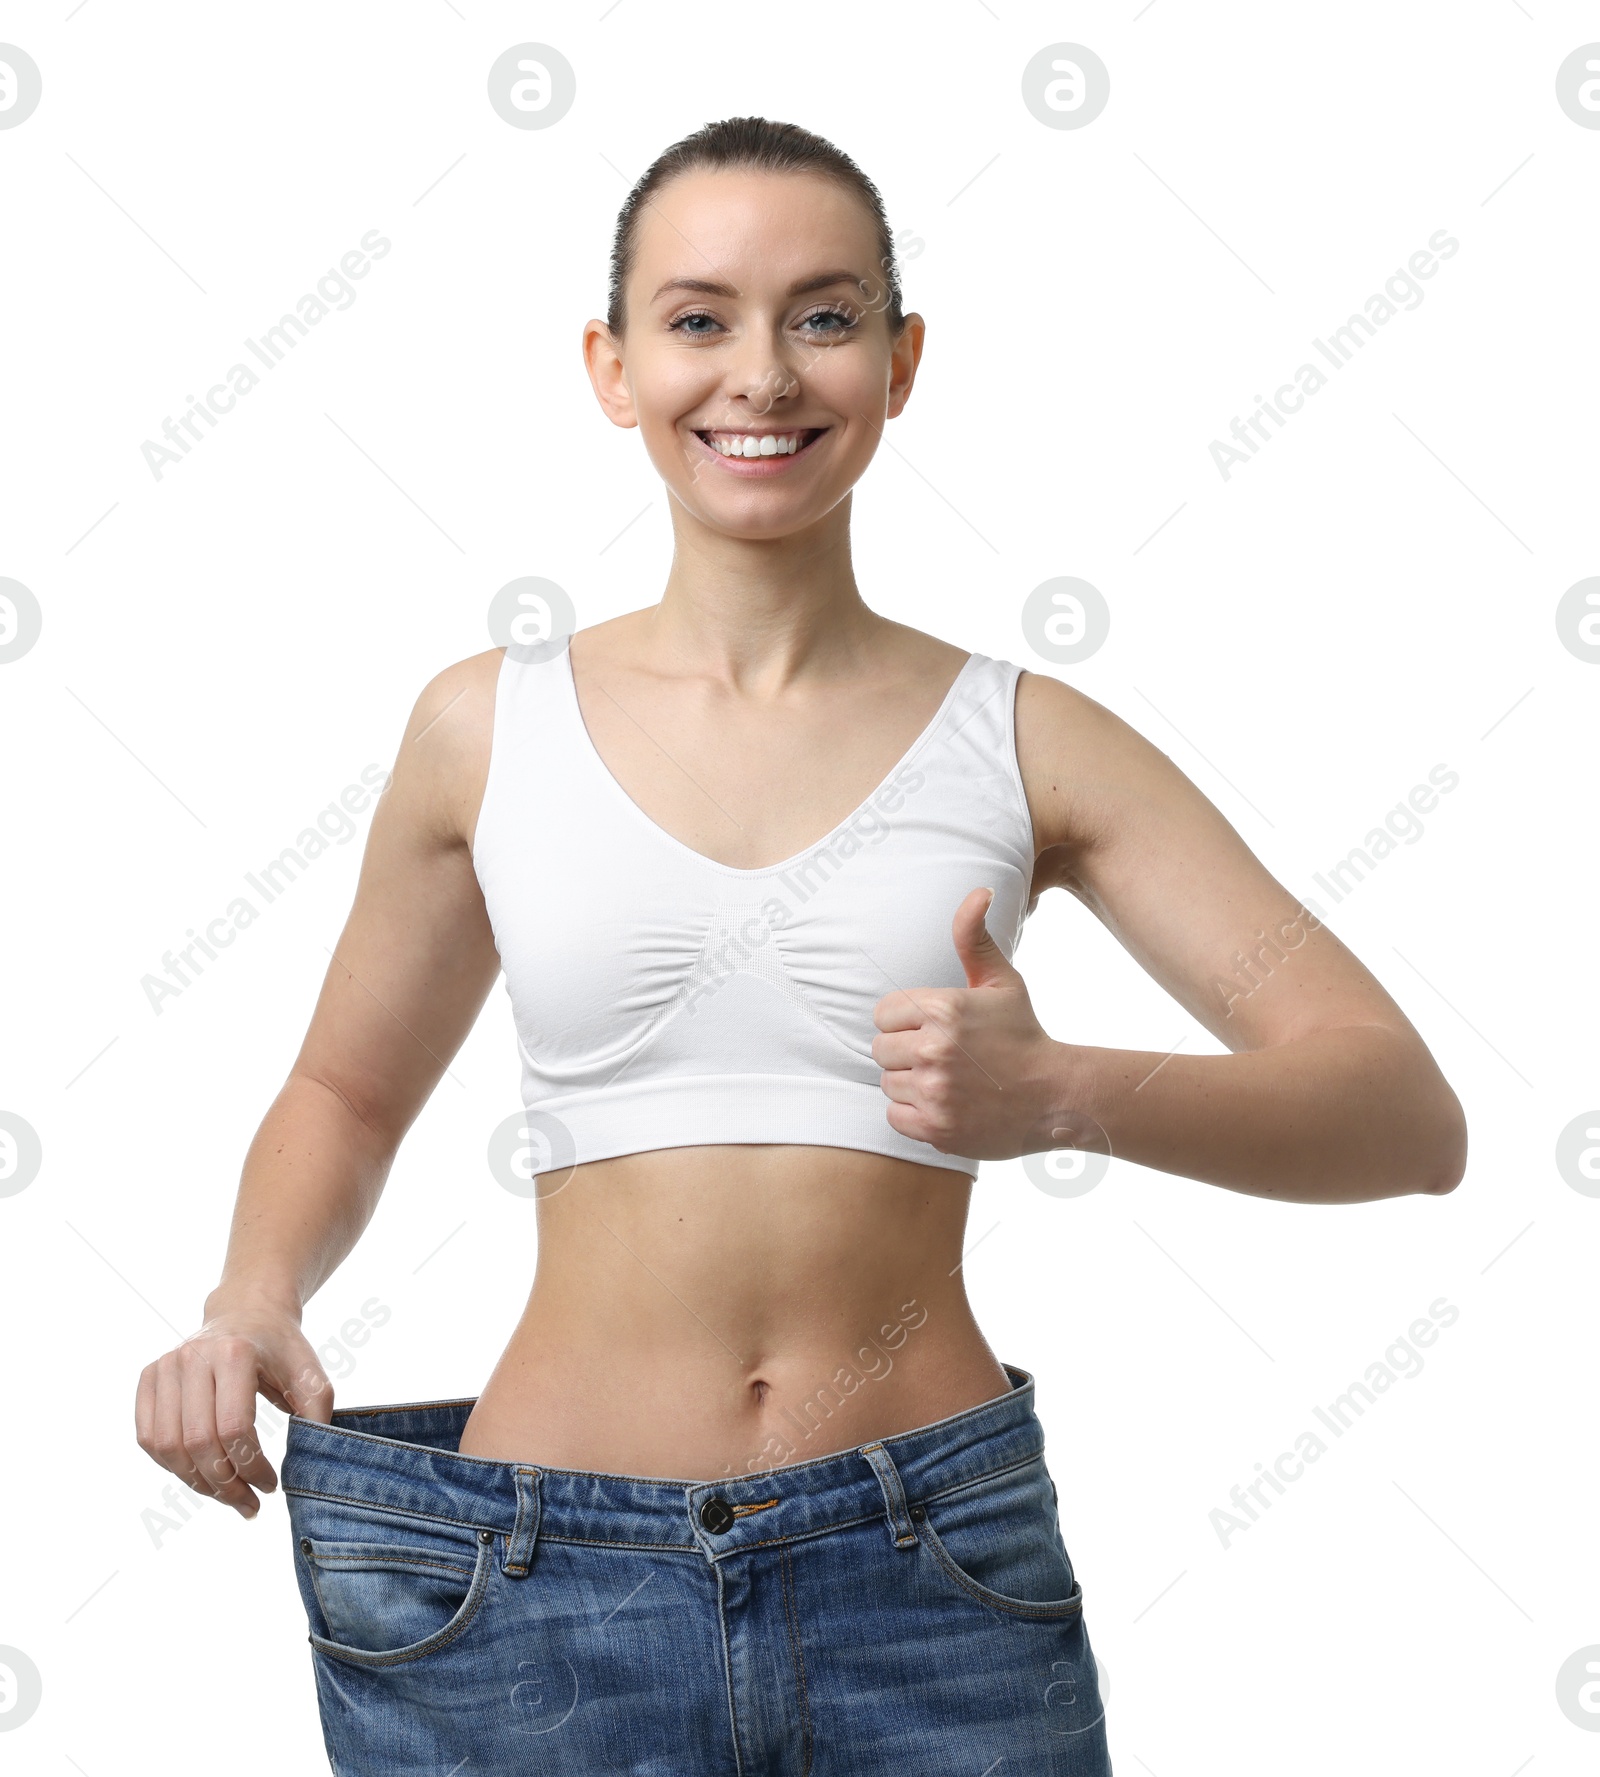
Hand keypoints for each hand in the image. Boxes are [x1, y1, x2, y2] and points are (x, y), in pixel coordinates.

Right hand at [135, 1294, 333, 1519]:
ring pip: (168, 1446)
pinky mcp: (149, 1378)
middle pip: (198, 1442)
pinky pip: (149, 1438)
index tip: (270, 1485)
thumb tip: (311, 1463)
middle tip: (248, 1503)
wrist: (248, 1312)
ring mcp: (165, 1367)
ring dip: (196, 1483)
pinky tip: (200, 1476)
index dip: (251, 1467)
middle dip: (224, 1484)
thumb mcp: (309, 1372)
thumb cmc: (280, 1348)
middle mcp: (192, 1357)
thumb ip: (317, 1413)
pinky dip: (171, 1466)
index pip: (234, 1428)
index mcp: (234, 1354)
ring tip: (226, 1496)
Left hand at [871, 886, 1068, 1160]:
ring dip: (910, 1084)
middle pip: (880, 1049)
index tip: (935, 1029)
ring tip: (948, 1080)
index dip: (906, 1021)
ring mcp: (934, 1091)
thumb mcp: (1002, 981)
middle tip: (942, 1057)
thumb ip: (974, 938)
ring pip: (888, 1082)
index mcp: (942, 1008)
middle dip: (905, 1052)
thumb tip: (979, 891)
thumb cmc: (1023, 1035)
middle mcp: (934, 1049)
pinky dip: (915, 1114)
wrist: (1055, 1096)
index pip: (884, 1014)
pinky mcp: (935, 1127)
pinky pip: (895, 1115)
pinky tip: (945, 1104)